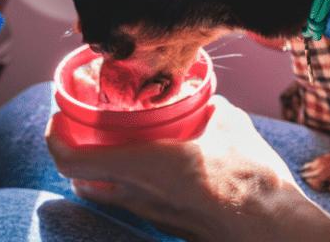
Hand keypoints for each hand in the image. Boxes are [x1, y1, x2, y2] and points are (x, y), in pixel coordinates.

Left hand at [45, 96, 329, 241]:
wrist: (273, 229)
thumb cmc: (250, 180)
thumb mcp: (229, 125)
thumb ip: (208, 108)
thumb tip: (204, 101)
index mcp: (144, 166)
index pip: (72, 160)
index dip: (56, 138)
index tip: (59, 119)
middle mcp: (139, 195)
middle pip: (82, 183)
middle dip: (74, 156)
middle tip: (84, 130)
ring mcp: (153, 216)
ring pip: (109, 195)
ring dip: (103, 172)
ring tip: (119, 145)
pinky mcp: (170, 226)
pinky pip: (137, 203)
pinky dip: (133, 184)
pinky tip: (157, 167)